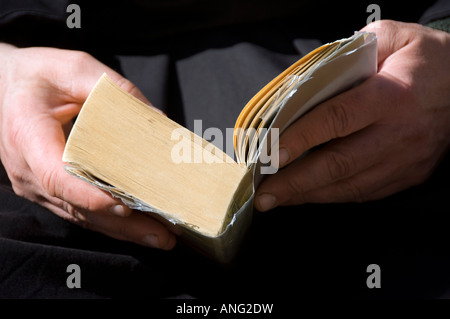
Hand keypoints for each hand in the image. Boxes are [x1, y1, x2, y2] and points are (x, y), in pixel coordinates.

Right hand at [0, 44, 175, 248]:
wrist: (5, 85)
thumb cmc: (38, 75)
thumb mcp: (74, 68)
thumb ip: (115, 91)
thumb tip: (158, 120)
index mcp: (29, 137)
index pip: (58, 178)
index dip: (92, 196)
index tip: (125, 206)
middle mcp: (29, 169)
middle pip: (78, 207)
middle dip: (123, 224)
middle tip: (163, 237)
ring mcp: (36, 184)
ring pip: (82, 215)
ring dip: (122, 230)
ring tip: (161, 238)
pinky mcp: (48, 189)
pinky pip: (80, 210)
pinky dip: (110, 221)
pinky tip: (138, 227)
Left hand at [255, 20, 449, 210]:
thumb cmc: (426, 59)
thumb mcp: (392, 37)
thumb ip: (350, 51)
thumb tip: (309, 75)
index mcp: (392, 95)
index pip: (337, 119)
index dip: (300, 138)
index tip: (270, 154)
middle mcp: (399, 133)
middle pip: (340, 163)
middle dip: (296, 182)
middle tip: (263, 194)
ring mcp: (405, 159)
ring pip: (350, 185)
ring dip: (309, 195)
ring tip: (277, 199)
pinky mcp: (407, 175)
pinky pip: (365, 192)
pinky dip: (332, 196)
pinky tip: (308, 195)